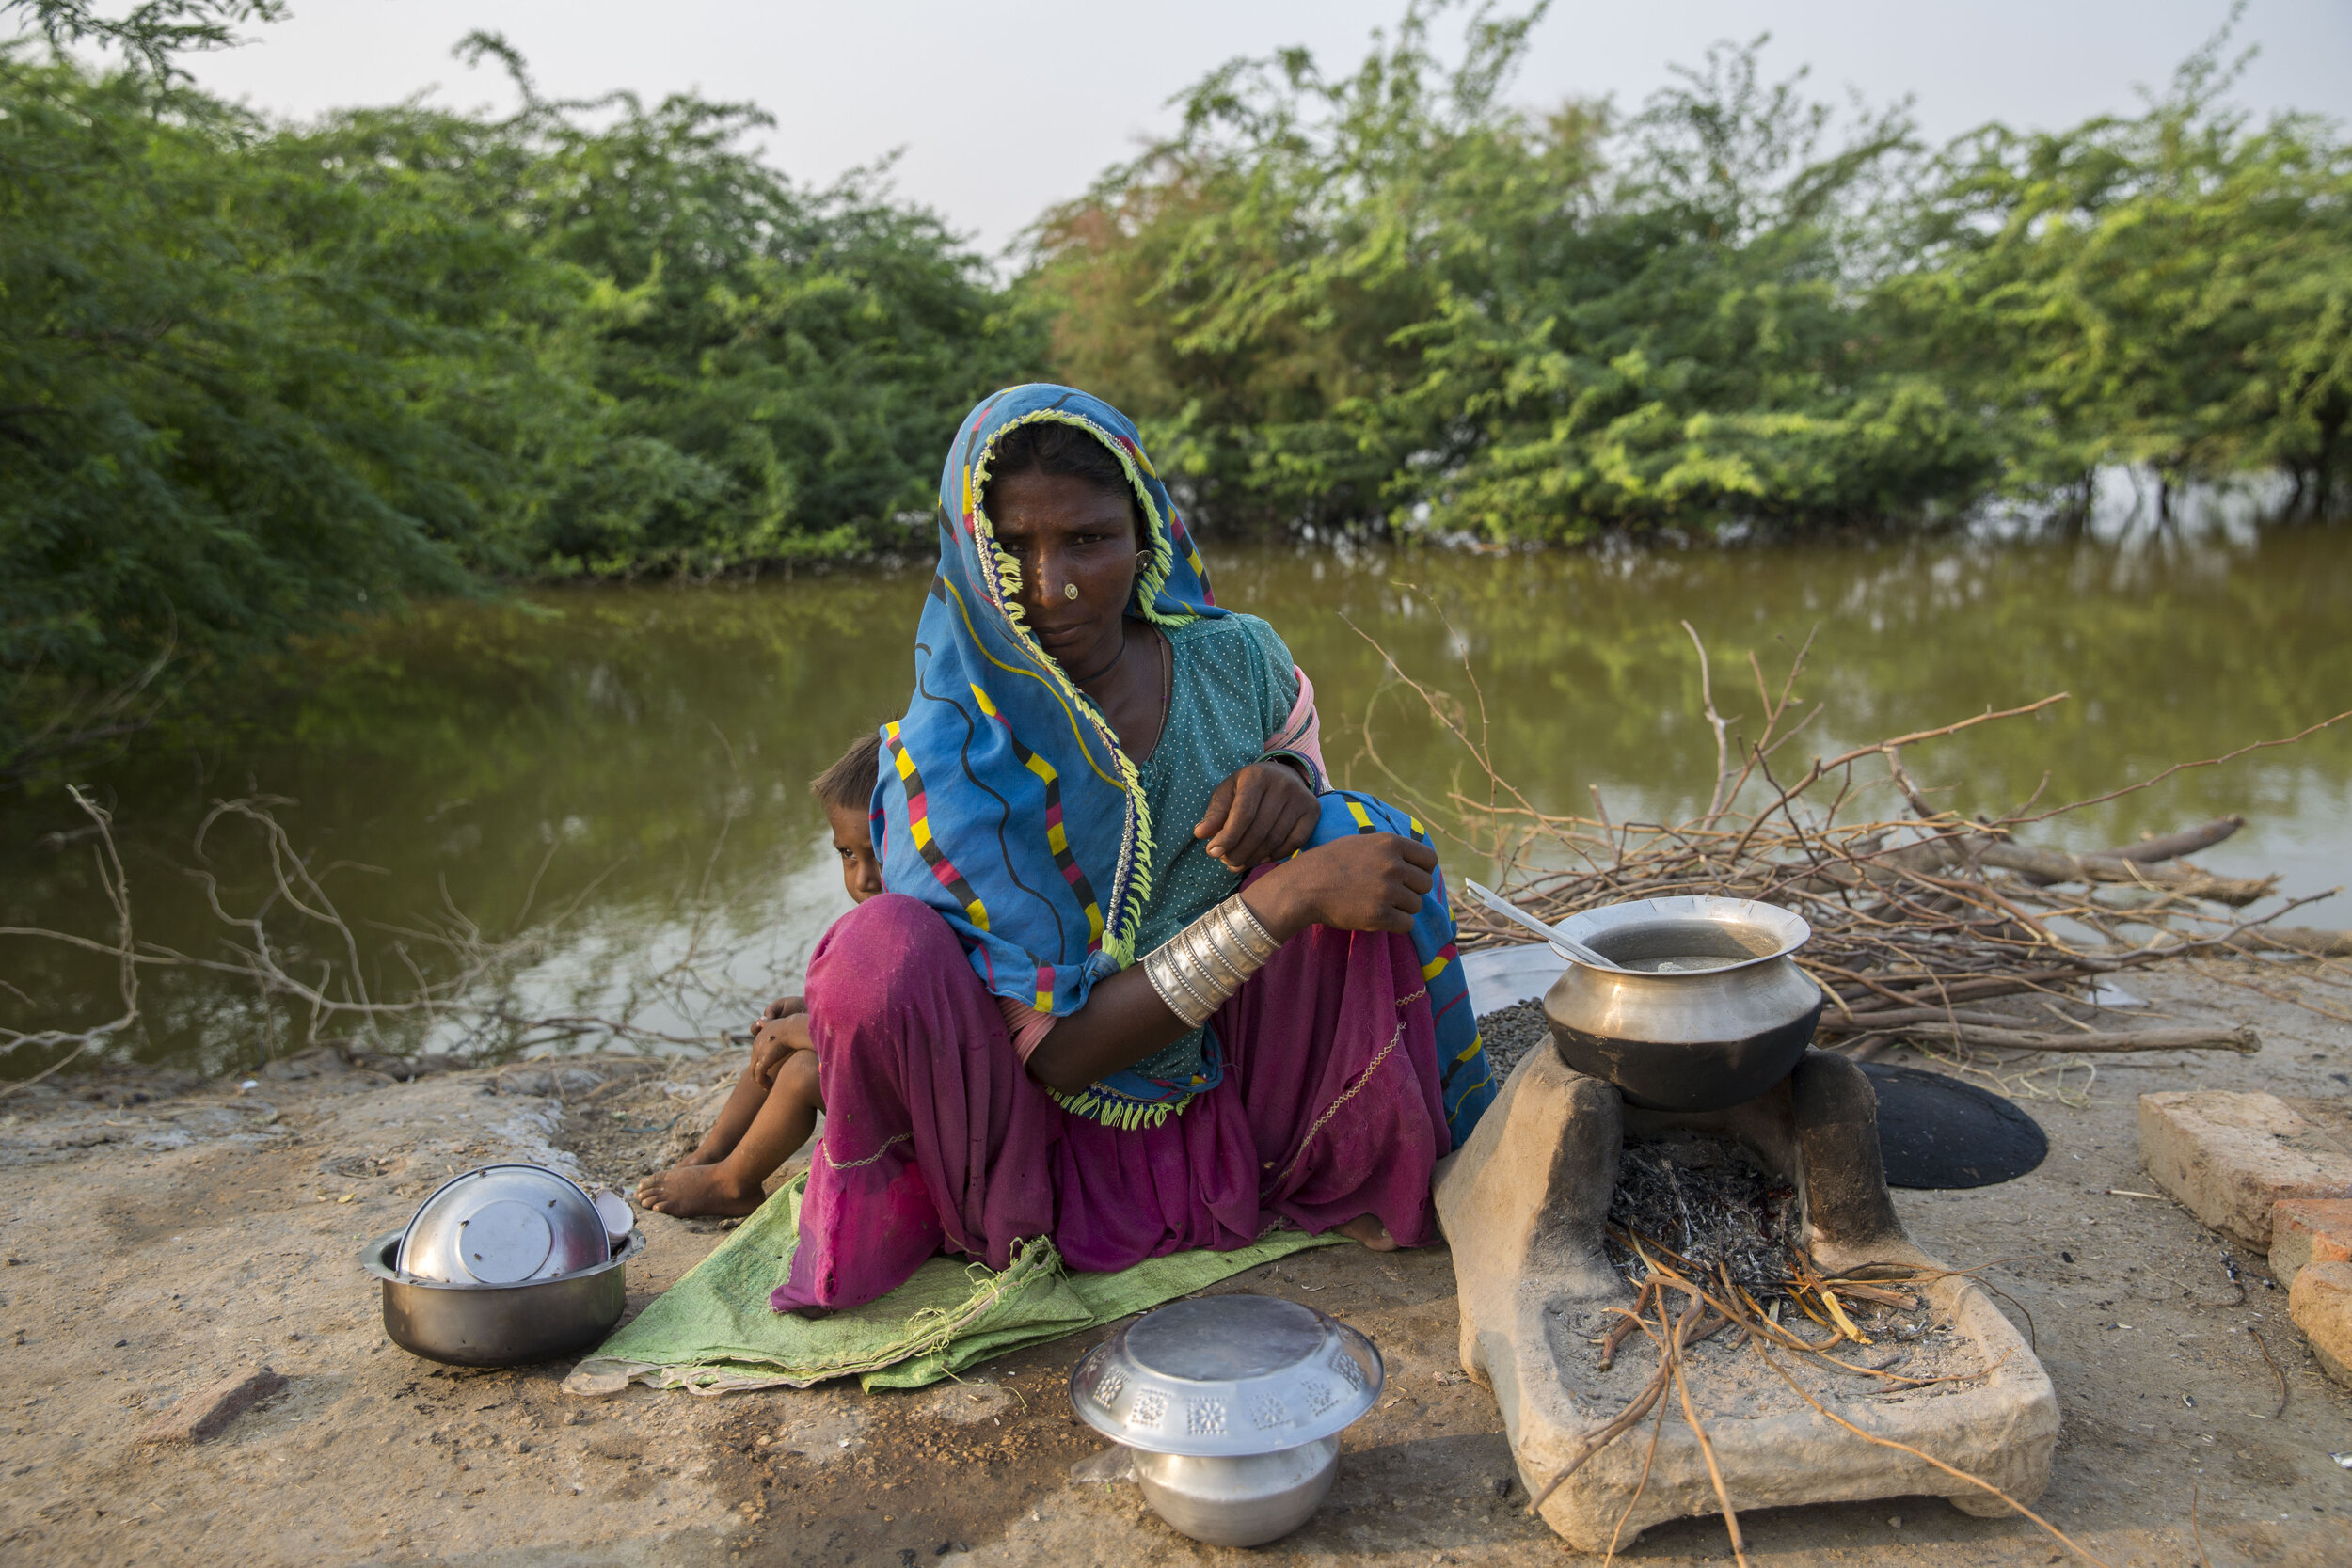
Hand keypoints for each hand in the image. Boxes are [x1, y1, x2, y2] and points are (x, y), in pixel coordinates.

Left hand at [751, 1004, 811, 1080]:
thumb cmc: (792, 1027)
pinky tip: (769, 1086)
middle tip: (766, 1082)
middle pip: (753, 1063)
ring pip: (754, 1072)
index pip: (756, 1053)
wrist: (794, 1028)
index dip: (760, 1063)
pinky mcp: (763, 1061)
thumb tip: (764, 1020)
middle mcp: (757, 1045)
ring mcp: (758, 1053)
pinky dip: (763, 1082)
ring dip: (761, 1080)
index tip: (767, 1070)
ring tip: (767, 1086)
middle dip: (758, 1073)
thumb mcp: (778, 1022)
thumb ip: (770, 1024)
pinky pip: (759, 1075)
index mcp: (761, 1037)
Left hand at [1194, 760, 1317, 871]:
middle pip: (1259, 830)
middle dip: (1239, 851)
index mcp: (1257, 776)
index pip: (1243, 813)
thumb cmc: (1247, 788)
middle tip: (1227, 862)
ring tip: (1239, 863)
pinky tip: (1261, 858)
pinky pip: (1295, 843)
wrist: (1281, 776)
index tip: (1213, 853)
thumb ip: (1214, 813)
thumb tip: (1201, 834)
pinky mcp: (1313, 810)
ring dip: (1254, 858)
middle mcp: (1282, 784)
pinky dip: (1276, 855)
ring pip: (1275, 839)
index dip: (1227, 837)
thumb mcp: (1227, 793)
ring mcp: (1301, 797)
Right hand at [1241, 832, 1435, 940]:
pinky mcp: (1380, 915)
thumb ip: (1389, 848)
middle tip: (1391, 894)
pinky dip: (1396, 924)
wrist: (1303, 886)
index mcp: (1390, 843)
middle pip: (1426, 884)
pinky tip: (1379, 918)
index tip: (1411, 877)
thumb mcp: (1360, 842)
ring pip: (1416, 906)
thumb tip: (1416, 859)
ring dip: (1402, 908)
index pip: (1430, 859)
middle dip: (1412, 891)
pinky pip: (1407, 924)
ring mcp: (1387, 891)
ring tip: (1379, 904)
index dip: (1422, 870)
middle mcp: (1392, 865)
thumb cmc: (1329, 863)